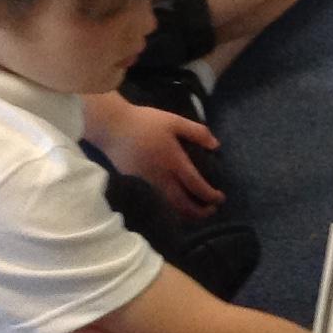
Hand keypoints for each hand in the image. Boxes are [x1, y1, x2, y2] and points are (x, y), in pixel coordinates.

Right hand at [88, 102, 224, 218]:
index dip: (209, 195)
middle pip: (182, 203)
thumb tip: (216, 146)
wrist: (112, 127)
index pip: (195, 185)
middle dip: (198, 212)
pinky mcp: (136, 183)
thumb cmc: (145, 122)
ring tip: (196, 211)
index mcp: (173, 161)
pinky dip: (170, 205)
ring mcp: (147, 183)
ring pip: (169, 204)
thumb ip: (197, 132)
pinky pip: (157, 199)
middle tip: (212, 211)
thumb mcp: (174, 121)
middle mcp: (161, 177)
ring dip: (185, 211)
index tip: (221, 199)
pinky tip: (176, 201)